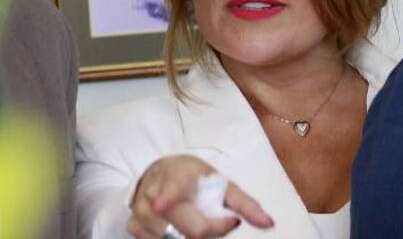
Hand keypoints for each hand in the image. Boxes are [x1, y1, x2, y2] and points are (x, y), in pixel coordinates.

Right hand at [127, 155, 273, 238]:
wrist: (160, 171)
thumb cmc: (193, 178)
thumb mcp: (220, 183)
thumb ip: (244, 204)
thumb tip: (267, 223)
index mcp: (176, 176)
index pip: (177, 198)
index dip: (193, 215)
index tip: (214, 218)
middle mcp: (153, 193)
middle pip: (188, 231)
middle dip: (207, 232)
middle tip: (209, 222)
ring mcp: (142, 210)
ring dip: (188, 237)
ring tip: (190, 220)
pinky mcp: (135, 225)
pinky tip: (175, 229)